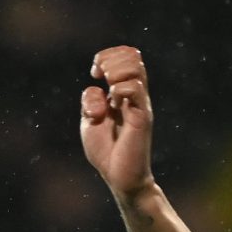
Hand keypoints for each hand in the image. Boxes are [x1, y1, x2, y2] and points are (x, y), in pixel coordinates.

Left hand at [80, 44, 155, 197]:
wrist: (119, 176)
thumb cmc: (106, 151)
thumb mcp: (90, 122)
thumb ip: (91, 101)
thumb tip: (98, 87)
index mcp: (123, 93)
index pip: (125, 56)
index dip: (107, 56)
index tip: (94, 72)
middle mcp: (134, 95)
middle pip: (133, 55)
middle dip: (111, 58)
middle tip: (98, 75)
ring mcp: (139, 104)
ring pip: (136, 68)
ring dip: (115, 71)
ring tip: (107, 89)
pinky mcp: (141, 117)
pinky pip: (135, 90)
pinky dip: (119, 89)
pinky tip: (112, 103)